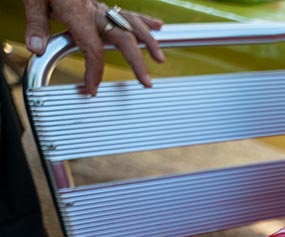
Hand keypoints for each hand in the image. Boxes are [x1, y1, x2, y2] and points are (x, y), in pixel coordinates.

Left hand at [23, 0, 164, 95]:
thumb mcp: (33, 0)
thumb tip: (37, 49)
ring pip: (132, 24)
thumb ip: (36, 25)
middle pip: (124, 38)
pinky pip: (127, 13)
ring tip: (160, 58)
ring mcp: (100, 8)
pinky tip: (159, 26)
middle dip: (137, 62)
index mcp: (78, 13)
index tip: (91, 89)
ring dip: (149, 42)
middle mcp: (95, 11)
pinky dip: (146, 20)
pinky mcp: (100, 6)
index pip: (94, 50)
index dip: (95, 73)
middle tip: (146, 82)